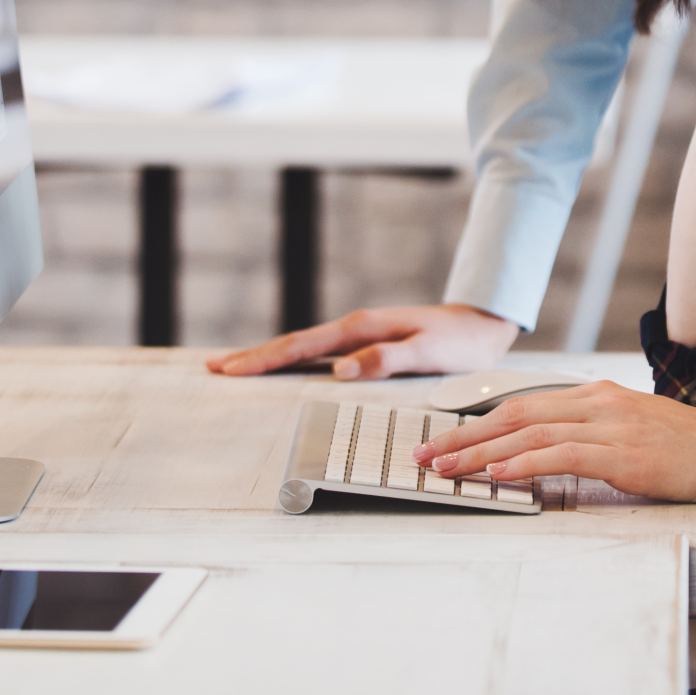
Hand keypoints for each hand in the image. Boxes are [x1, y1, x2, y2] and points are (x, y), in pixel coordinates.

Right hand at [204, 303, 519, 378]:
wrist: (481, 325)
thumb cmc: (459, 343)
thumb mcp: (429, 352)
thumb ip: (387, 359)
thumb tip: (340, 369)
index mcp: (362, 329)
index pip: (303, 346)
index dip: (264, 359)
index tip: (230, 368)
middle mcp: (354, 329)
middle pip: (294, 344)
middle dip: (253, 356)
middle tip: (214, 368)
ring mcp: (358, 336)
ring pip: (303, 347)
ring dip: (268, 357)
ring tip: (234, 368)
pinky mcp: (365, 344)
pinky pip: (319, 352)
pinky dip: (293, 359)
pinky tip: (283, 368)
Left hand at [413, 382, 695, 513]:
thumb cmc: (686, 452)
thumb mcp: (630, 434)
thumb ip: (588, 438)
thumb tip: (542, 457)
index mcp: (596, 395)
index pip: (523, 405)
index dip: (477, 423)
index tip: (443, 440)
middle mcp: (597, 402)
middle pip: (515, 414)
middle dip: (464, 436)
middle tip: (425, 455)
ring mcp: (611, 425)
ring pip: (529, 433)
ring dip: (481, 453)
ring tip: (447, 469)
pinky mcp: (625, 453)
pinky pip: (562, 455)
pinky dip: (524, 463)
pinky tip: (498, 474)